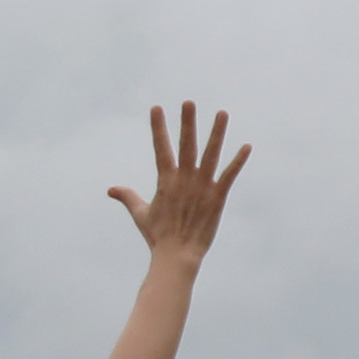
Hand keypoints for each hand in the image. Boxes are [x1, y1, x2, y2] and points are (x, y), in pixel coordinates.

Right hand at [107, 102, 251, 264]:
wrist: (177, 256)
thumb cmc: (157, 236)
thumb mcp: (140, 214)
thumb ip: (128, 197)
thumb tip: (111, 189)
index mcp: (165, 181)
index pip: (161, 148)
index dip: (158, 128)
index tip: (156, 108)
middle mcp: (184, 179)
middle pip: (187, 145)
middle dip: (187, 122)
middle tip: (189, 102)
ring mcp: (202, 187)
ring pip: (211, 154)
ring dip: (217, 133)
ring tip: (222, 113)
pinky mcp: (218, 197)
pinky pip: (229, 175)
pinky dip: (238, 161)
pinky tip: (246, 146)